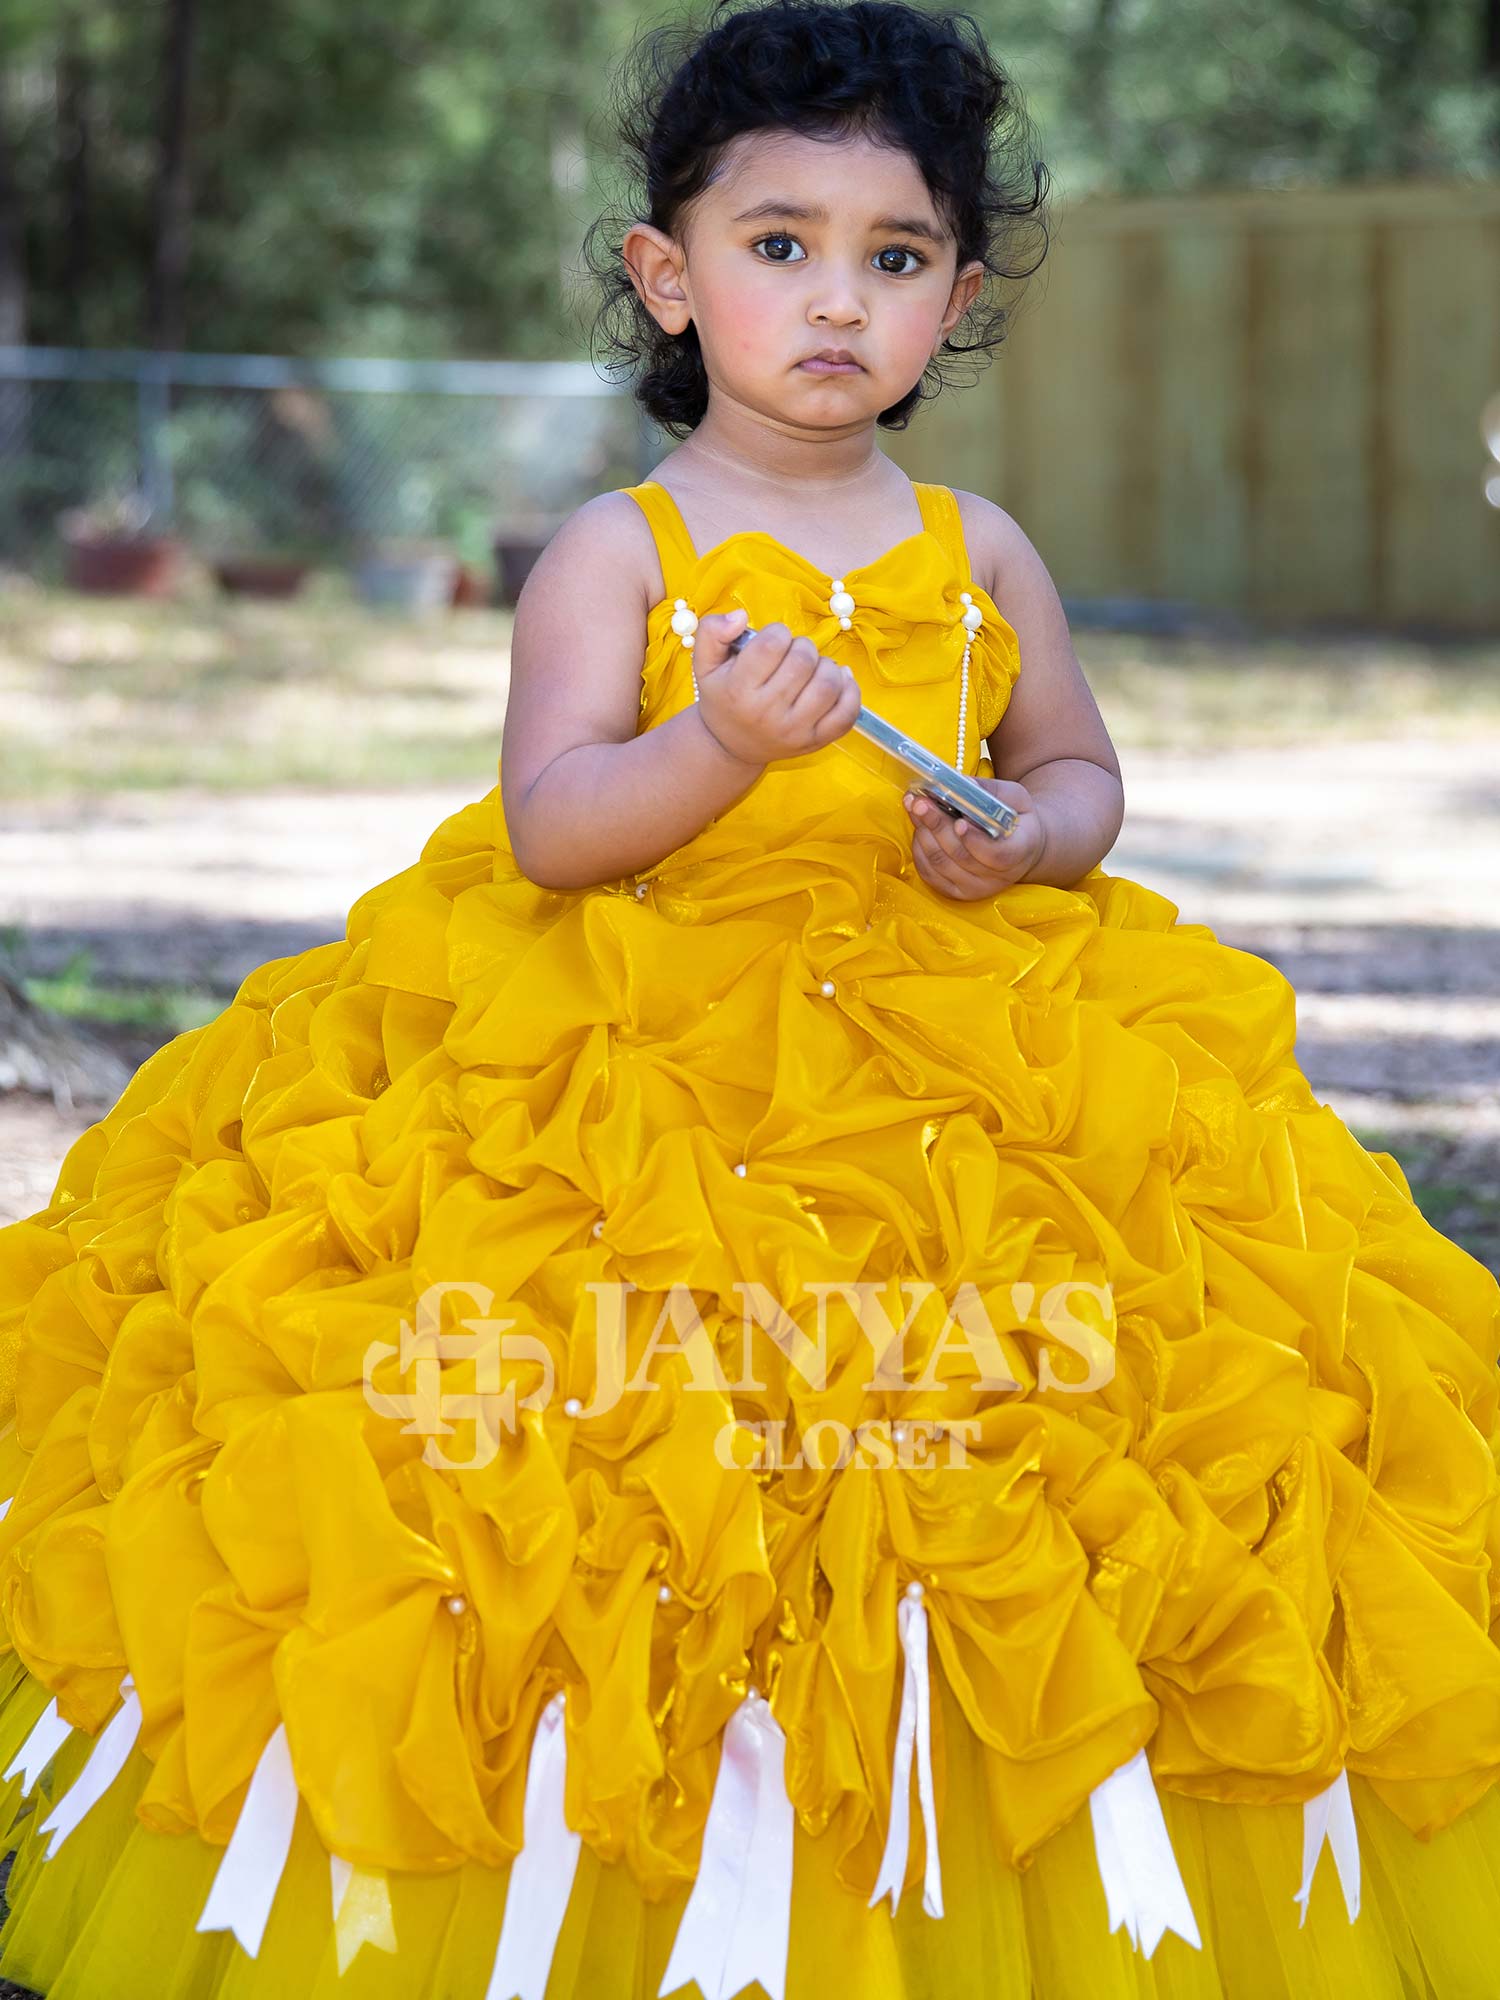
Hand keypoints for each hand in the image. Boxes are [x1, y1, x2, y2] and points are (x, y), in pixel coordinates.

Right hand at [690, 611, 861, 767]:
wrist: (731, 746)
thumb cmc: (723, 698)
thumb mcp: (705, 663)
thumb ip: (712, 630)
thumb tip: (740, 615)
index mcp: (738, 691)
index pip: (772, 644)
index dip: (777, 632)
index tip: (772, 641)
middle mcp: (767, 714)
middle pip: (804, 661)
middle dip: (802, 647)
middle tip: (792, 654)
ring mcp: (795, 731)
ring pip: (829, 684)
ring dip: (826, 666)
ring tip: (812, 668)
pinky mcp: (816, 742)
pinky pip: (847, 713)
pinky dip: (849, 690)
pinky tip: (837, 680)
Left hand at [903, 779, 1047, 896]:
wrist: (1019, 848)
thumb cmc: (1017, 819)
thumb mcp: (1016, 799)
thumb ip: (992, 791)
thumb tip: (962, 784)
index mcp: (1018, 853)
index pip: (997, 855)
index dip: (975, 840)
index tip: (959, 822)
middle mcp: (997, 878)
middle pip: (961, 856)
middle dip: (937, 826)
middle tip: (920, 802)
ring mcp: (975, 888)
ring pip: (941, 864)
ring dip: (923, 834)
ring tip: (915, 808)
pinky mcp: (956, 892)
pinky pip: (930, 874)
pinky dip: (919, 849)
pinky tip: (918, 828)